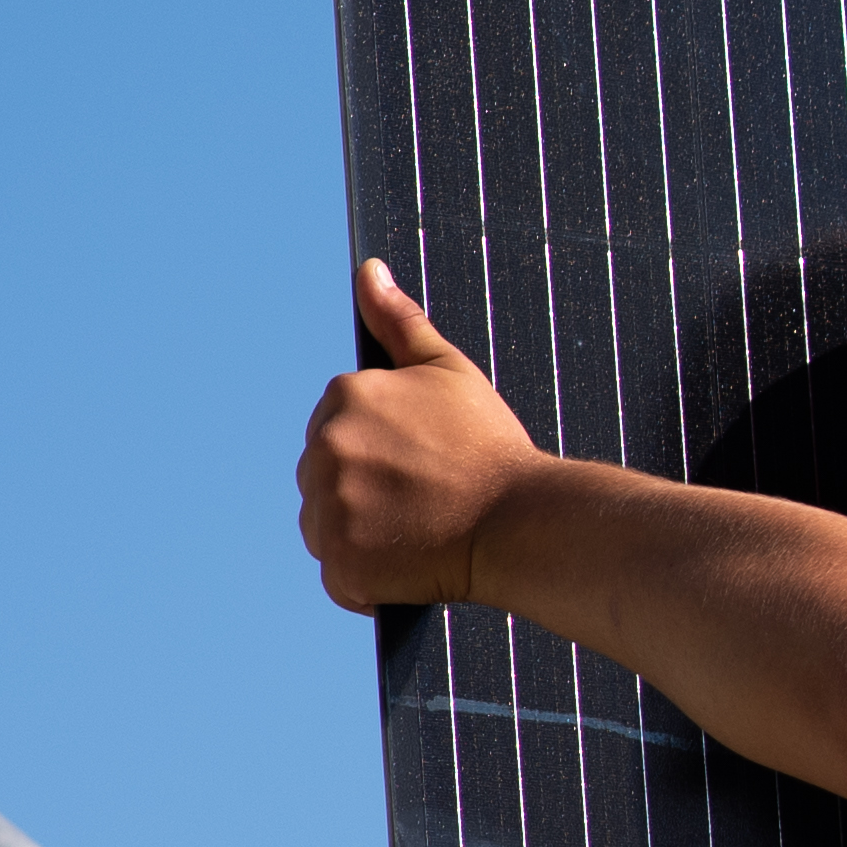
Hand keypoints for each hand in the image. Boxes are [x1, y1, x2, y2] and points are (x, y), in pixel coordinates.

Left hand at [299, 263, 544, 612]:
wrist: (523, 521)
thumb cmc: (491, 445)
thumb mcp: (449, 371)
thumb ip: (399, 321)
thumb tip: (368, 270)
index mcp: (344, 399)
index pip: (338, 429)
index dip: (384, 448)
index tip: (423, 460)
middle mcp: (323, 450)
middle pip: (326, 477)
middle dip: (366, 489)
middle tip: (426, 496)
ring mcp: (328, 509)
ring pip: (326, 525)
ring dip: (363, 532)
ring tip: (420, 528)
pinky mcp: (340, 562)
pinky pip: (339, 574)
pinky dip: (368, 575)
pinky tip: (411, 560)